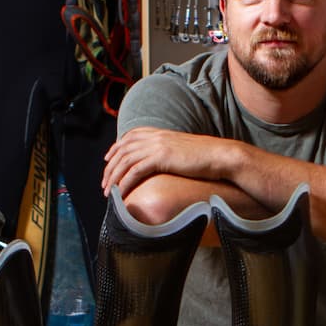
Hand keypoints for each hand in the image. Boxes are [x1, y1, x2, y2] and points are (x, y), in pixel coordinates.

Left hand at [102, 127, 229, 194]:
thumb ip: (169, 151)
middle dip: (110, 167)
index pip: (130, 136)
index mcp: (160, 133)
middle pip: (123, 149)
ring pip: (125, 160)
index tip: (108, 160)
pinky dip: (125, 182)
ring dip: (114, 177)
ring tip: (109, 192)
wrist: (220, 156)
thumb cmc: (206, 157)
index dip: (116, 147)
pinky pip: (135, 170)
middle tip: (105, 183)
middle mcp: (155, 137)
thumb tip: (163, 163)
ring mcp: (157, 146)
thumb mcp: (183, 150)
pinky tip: (121, 192)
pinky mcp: (161, 158)